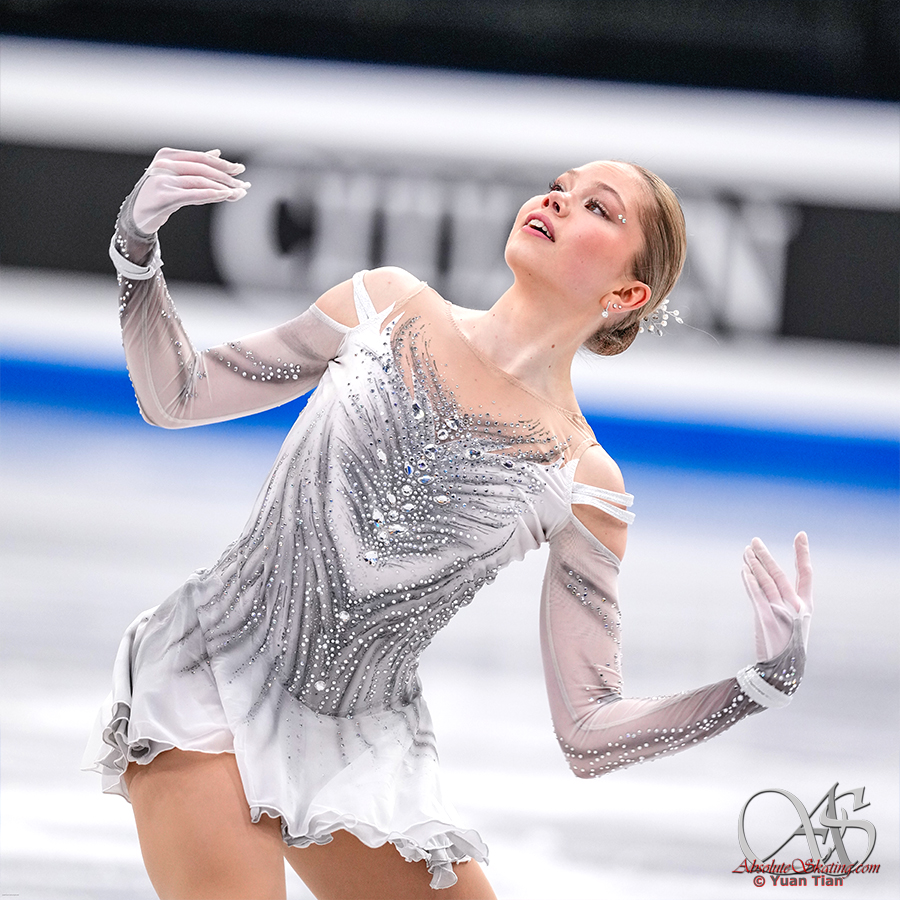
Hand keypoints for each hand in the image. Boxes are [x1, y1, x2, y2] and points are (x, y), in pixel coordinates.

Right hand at [131, 148, 249, 233]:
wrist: (137, 216)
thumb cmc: (159, 195)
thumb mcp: (176, 177)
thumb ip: (196, 166)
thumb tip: (217, 153)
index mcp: (167, 155)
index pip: (200, 158)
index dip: (222, 164)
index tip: (239, 170)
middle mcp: (163, 165)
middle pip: (203, 169)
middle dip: (226, 177)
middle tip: (244, 184)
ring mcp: (162, 180)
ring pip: (200, 181)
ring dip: (223, 188)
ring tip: (239, 193)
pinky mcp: (163, 197)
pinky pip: (192, 194)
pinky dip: (211, 194)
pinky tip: (225, 195)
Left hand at [742, 532, 812, 660]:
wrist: (783, 672)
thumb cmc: (785, 646)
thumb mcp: (789, 622)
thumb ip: (779, 601)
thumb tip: (760, 579)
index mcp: (805, 606)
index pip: (805, 574)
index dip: (802, 554)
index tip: (801, 535)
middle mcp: (795, 607)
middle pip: (779, 574)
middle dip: (766, 555)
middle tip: (755, 540)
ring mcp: (782, 612)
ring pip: (767, 581)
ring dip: (754, 564)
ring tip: (746, 550)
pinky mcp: (767, 619)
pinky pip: (757, 595)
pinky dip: (750, 581)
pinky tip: (744, 570)